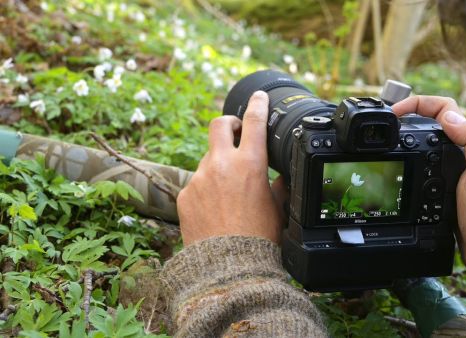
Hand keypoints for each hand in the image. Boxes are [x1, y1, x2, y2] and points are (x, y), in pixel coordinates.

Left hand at [177, 91, 286, 245]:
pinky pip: (196, 183)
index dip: (258, 105)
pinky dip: (206, 188)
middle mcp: (221, 165)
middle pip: (219, 125)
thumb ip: (277, 185)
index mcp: (250, 165)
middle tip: (236, 132)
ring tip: (229, 193)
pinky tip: (215, 209)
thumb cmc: (258, 239)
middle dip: (229, 124)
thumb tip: (280, 177)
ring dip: (218, 165)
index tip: (259, 97)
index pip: (255, 122)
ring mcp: (199, 179)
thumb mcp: (277, 207)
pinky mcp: (185, 195)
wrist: (228, 266)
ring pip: (208, 158)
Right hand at [393, 96, 465, 310]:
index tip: (394, 112)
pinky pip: (423, 167)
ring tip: (385, 141)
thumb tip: (449, 115)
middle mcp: (462, 155)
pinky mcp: (443, 190)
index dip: (417, 103)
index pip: (443, 108)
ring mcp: (452, 172)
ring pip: (426, 144)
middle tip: (385, 123)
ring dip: (406, 137)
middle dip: (407, 115)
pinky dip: (408, 162)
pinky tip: (397, 171)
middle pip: (432, 122)